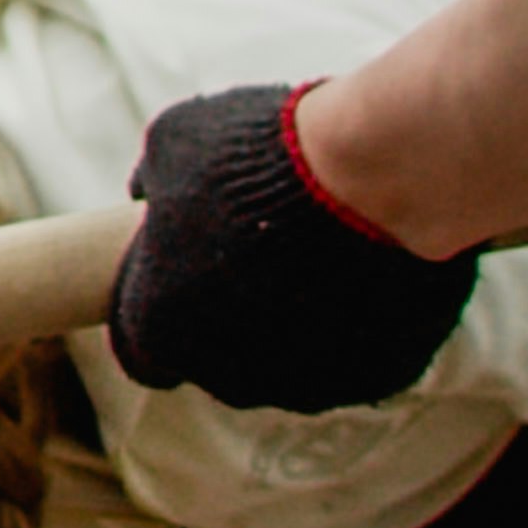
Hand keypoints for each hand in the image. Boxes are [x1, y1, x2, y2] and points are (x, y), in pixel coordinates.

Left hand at [110, 81, 477, 411]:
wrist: (384, 170)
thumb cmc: (262, 154)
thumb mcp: (174, 142)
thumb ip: (152, 182)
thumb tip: (147, 192)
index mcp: (157, 329)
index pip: (143, 345)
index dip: (163, 302)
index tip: (187, 268)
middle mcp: (227, 378)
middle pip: (218, 359)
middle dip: (230, 314)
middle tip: (260, 252)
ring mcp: (308, 386)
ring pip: (291, 364)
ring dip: (296, 324)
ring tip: (321, 253)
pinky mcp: (379, 378)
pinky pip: (359, 357)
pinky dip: (361, 324)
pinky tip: (370, 270)